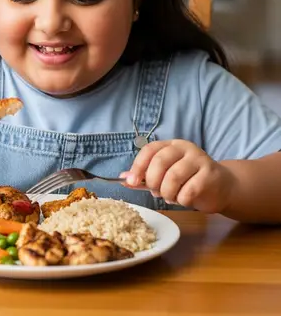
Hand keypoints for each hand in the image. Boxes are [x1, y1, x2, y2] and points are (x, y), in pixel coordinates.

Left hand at [121, 139, 235, 212]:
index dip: (138, 166)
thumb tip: (123, 178)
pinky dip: (181, 200)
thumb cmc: (189, 180)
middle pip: (160, 162)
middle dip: (153, 181)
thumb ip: (145, 176)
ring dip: (167, 193)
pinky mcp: (210, 175)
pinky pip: (188, 190)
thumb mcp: (165, 176)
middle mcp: (185, 148)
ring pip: (173, 177)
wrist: (222, 187)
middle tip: (155, 192)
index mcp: (171, 145)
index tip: (131, 182)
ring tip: (170, 197)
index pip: (150, 150)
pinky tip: (183, 200)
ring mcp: (199, 160)